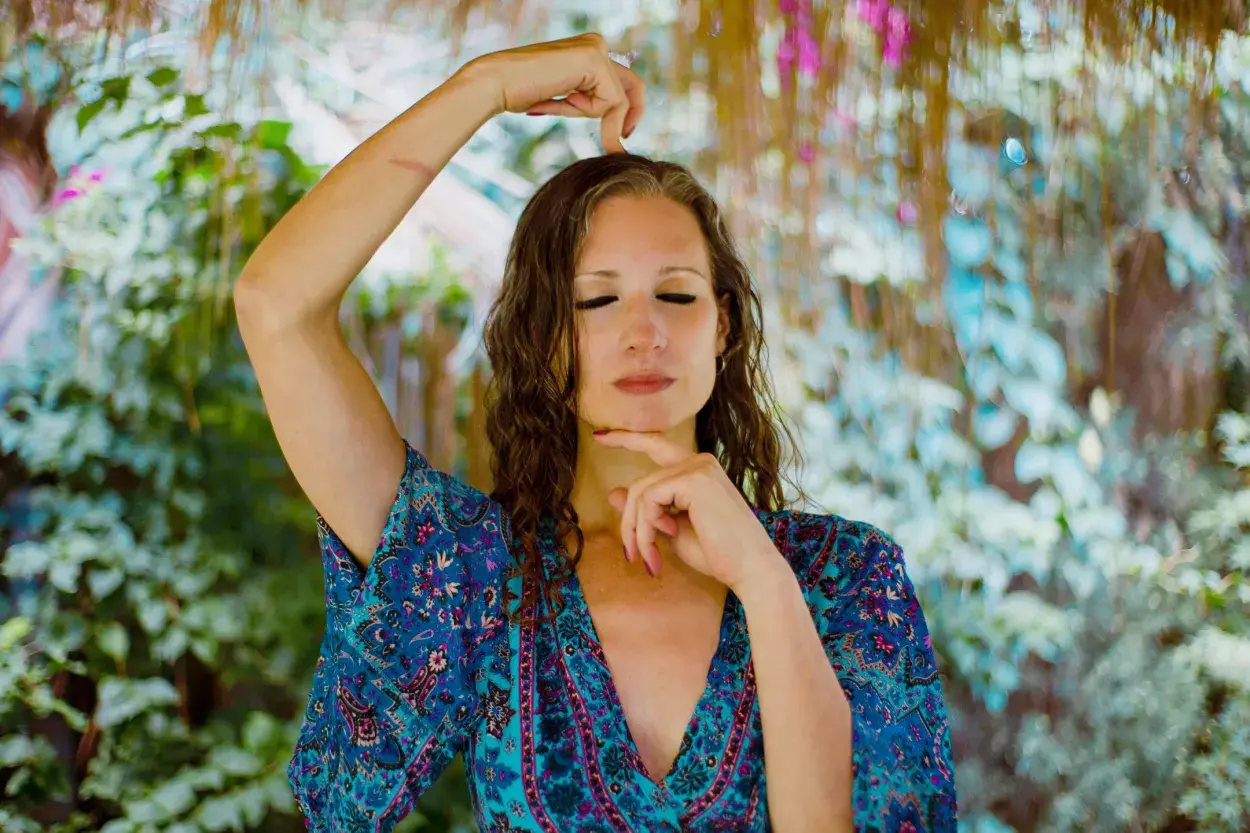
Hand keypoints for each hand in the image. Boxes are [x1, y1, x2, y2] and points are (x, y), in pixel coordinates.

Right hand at [461, 33, 644, 153]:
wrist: (496, 83)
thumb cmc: (521, 92)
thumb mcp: (564, 96)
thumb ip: (587, 98)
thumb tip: (616, 121)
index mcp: (589, 49)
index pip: (621, 83)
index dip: (626, 111)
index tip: (620, 137)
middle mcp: (596, 44)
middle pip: (633, 86)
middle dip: (631, 116)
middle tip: (621, 143)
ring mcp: (596, 49)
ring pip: (619, 99)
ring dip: (593, 115)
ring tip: (560, 102)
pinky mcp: (594, 60)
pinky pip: (613, 102)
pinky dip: (596, 116)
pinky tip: (565, 101)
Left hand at [592, 430, 785, 590]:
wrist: (750, 571)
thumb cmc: (718, 554)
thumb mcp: (672, 530)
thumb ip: (647, 510)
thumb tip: (613, 493)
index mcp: (698, 470)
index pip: (656, 446)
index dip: (627, 439)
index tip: (599, 437)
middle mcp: (699, 461)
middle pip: (642, 483)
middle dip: (628, 520)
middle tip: (631, 554)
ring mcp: (698, 467)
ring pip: (641, 493)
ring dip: (636, 531)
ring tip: (647, 559)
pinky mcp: (693, 479)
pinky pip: (648, 500)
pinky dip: (644, 529)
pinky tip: (657, 550)